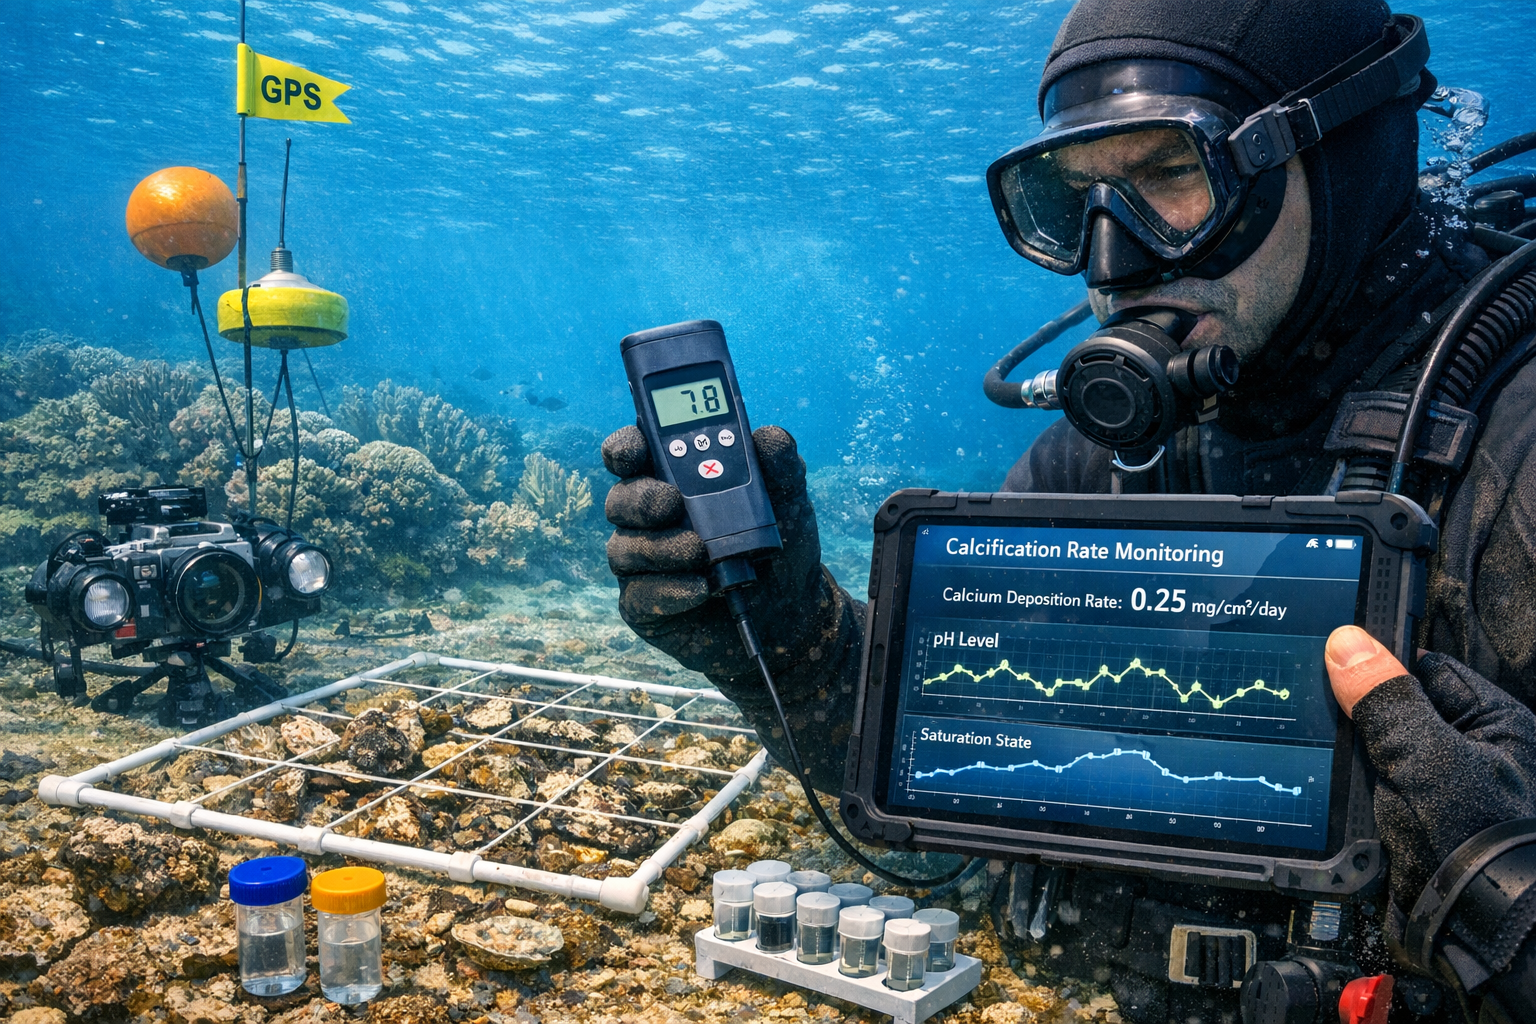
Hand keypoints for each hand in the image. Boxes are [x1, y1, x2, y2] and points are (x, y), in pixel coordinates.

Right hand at [601, 423, 845, 685]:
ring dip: (661, 548)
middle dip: (641, 499)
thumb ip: (778, 463)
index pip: (633, 454)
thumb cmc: (780, 542)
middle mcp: (649, 518)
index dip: (626, 447)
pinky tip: (700, 588)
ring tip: (701, 552)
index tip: (637, 451)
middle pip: (620, 500)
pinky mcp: (645, 604)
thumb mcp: (788, 498)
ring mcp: (643, 563)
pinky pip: (641, 595)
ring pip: (626, 548)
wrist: (793, 609)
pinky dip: (669, 590)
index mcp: (672, 478)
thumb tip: (767, 437)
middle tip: (672, 502)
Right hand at [1324, 626, 1535, 906]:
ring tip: (1325, 763)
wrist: (1478, 935)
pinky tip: (1330, 798)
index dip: (1376, 664)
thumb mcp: (1425, 759)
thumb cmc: (1480, 845)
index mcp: (1494, 725)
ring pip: (1376, 755)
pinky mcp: (1413, 827)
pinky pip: (1369, 794)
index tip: (1329, 660)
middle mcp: (1471, 755)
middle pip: (1395, 712)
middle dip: (1358, 719)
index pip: (1423, 669)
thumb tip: (1348, 642)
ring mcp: (1441, 793)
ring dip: (1349, 762)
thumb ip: (1386, 699)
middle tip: (1323, 720)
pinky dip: (1349, 797)